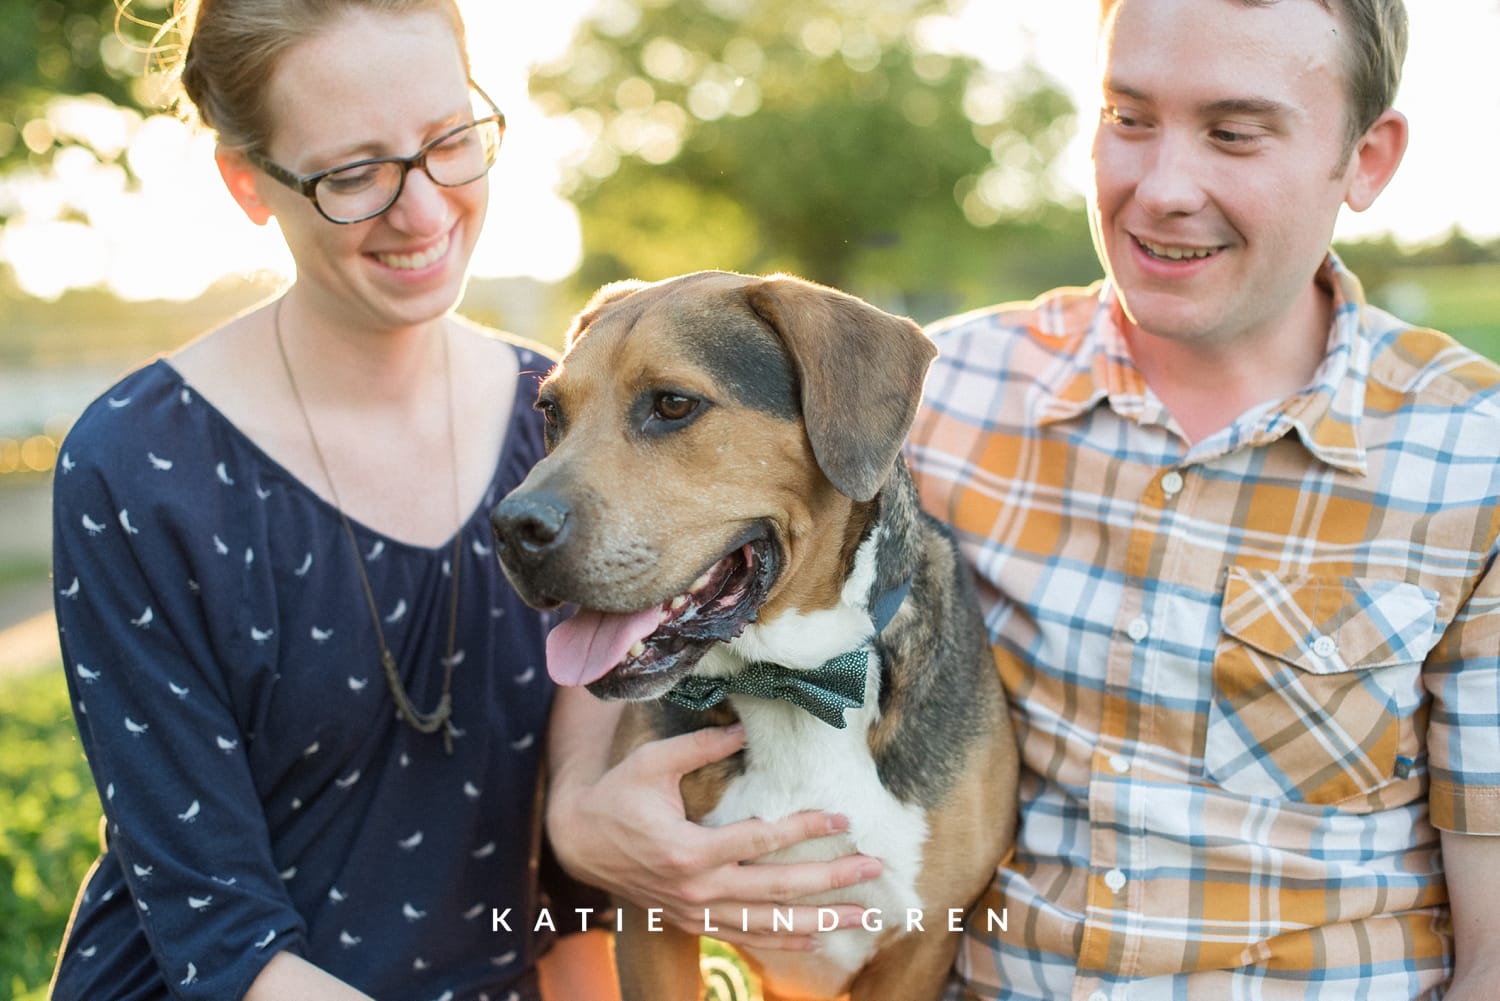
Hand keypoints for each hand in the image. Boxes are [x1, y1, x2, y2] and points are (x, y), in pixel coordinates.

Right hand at [548, 723, 882, 949]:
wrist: (578, 842)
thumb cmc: (618, 796)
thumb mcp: (653, 763)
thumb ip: (701, 746)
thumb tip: (745, 728)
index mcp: (689, 849)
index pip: (760, 840)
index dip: (804, 828)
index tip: (842, 819)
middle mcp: (696, 889)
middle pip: (776, 889)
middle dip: (829, 881)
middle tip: (872, 869)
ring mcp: (694, 912)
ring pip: (766, 923)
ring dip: (818, 922)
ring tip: (862, 918)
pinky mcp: (691, 923)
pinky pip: (743, 937)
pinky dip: (781, 942)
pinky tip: (815, 941)